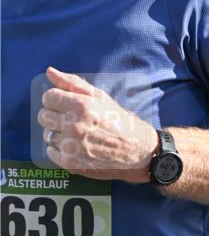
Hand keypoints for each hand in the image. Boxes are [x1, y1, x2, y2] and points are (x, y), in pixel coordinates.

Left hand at [37, 67, 157, 182]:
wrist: (137, 151)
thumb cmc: (119, 122)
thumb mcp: (100, 97)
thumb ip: (72, 83)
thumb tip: (49, 72)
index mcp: (81, 106)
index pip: (49, 98)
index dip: (57, 101)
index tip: (67, 106)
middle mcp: (74, 126)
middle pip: (44, 116)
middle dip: (55, 116)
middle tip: (71, 121)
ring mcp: (72, 146)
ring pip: (48, 134)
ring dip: (58, 134)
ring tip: (76, 136)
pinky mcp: (71, 163)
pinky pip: (51, 152)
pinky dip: (58, 150)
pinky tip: (74, 147)